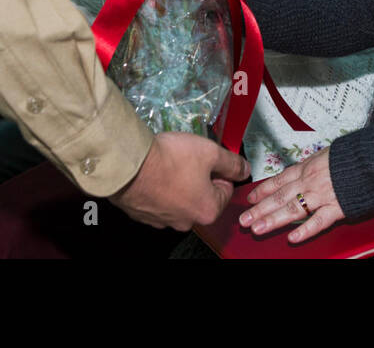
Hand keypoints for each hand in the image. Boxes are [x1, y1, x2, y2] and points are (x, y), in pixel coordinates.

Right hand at [110, 131, 248, 231]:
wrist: (129, 164)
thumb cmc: (171, 159)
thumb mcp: (210, 152)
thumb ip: (232, 163)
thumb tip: (244, 169)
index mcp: (208, 210)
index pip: (226, 190)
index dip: (220, 170)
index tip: (208, 159)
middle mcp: (187, 222)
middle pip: (203, 197)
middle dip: (199, 178)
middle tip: (188, 159)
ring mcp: (163, 221)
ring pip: (180, 199)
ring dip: (179, 183)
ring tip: (169, 164)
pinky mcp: (144, 215)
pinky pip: (159, 201)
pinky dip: (159, 189)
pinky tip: (155, 173)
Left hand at [239, 149, 344, 242]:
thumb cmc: (354, 155)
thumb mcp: (327, 153)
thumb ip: (313, 164)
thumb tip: (302, 168)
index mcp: (308, 167)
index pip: (279, 180)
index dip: (263, 190)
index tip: (251, 199)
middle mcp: (311, 181)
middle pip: (280, 196)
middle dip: (260, 209)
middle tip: (245, 219)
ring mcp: (322, 194)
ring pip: (293, 209)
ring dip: (273, 220)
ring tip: (258, 229)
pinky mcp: (337, 206)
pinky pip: (318, 221)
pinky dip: (305, 230)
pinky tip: (292, 238)